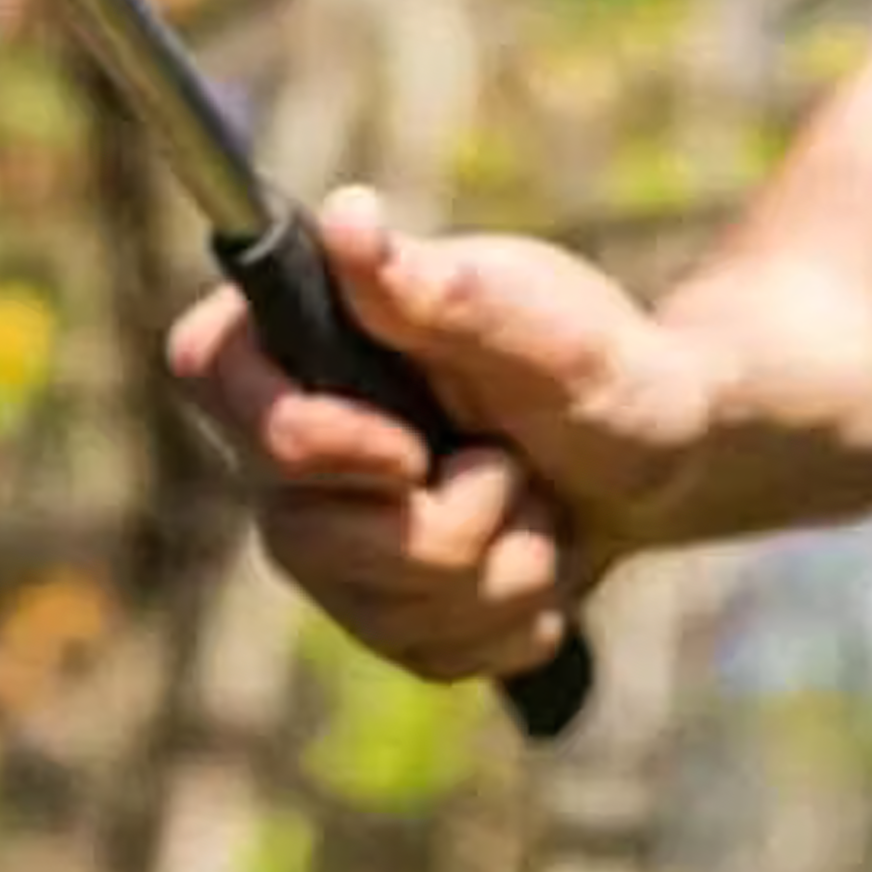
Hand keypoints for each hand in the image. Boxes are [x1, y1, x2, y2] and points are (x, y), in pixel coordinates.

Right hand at [166, 185, 720, 684]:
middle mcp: (289, 447)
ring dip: (498, 568)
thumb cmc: (602, 364)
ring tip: (537, 505)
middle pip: (304, 535)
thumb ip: (438, 290)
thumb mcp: (540, 324)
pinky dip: (511, 621)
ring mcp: (327, 539)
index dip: (299, 436)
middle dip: (447, 522)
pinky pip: (428, 654)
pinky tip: (539, 563)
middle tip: (512, 463)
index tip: (406, 450)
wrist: (662, 454)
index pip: (209, 373)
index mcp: (308, 340)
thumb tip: (346, 217)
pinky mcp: (381, 614)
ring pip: (381, 608)